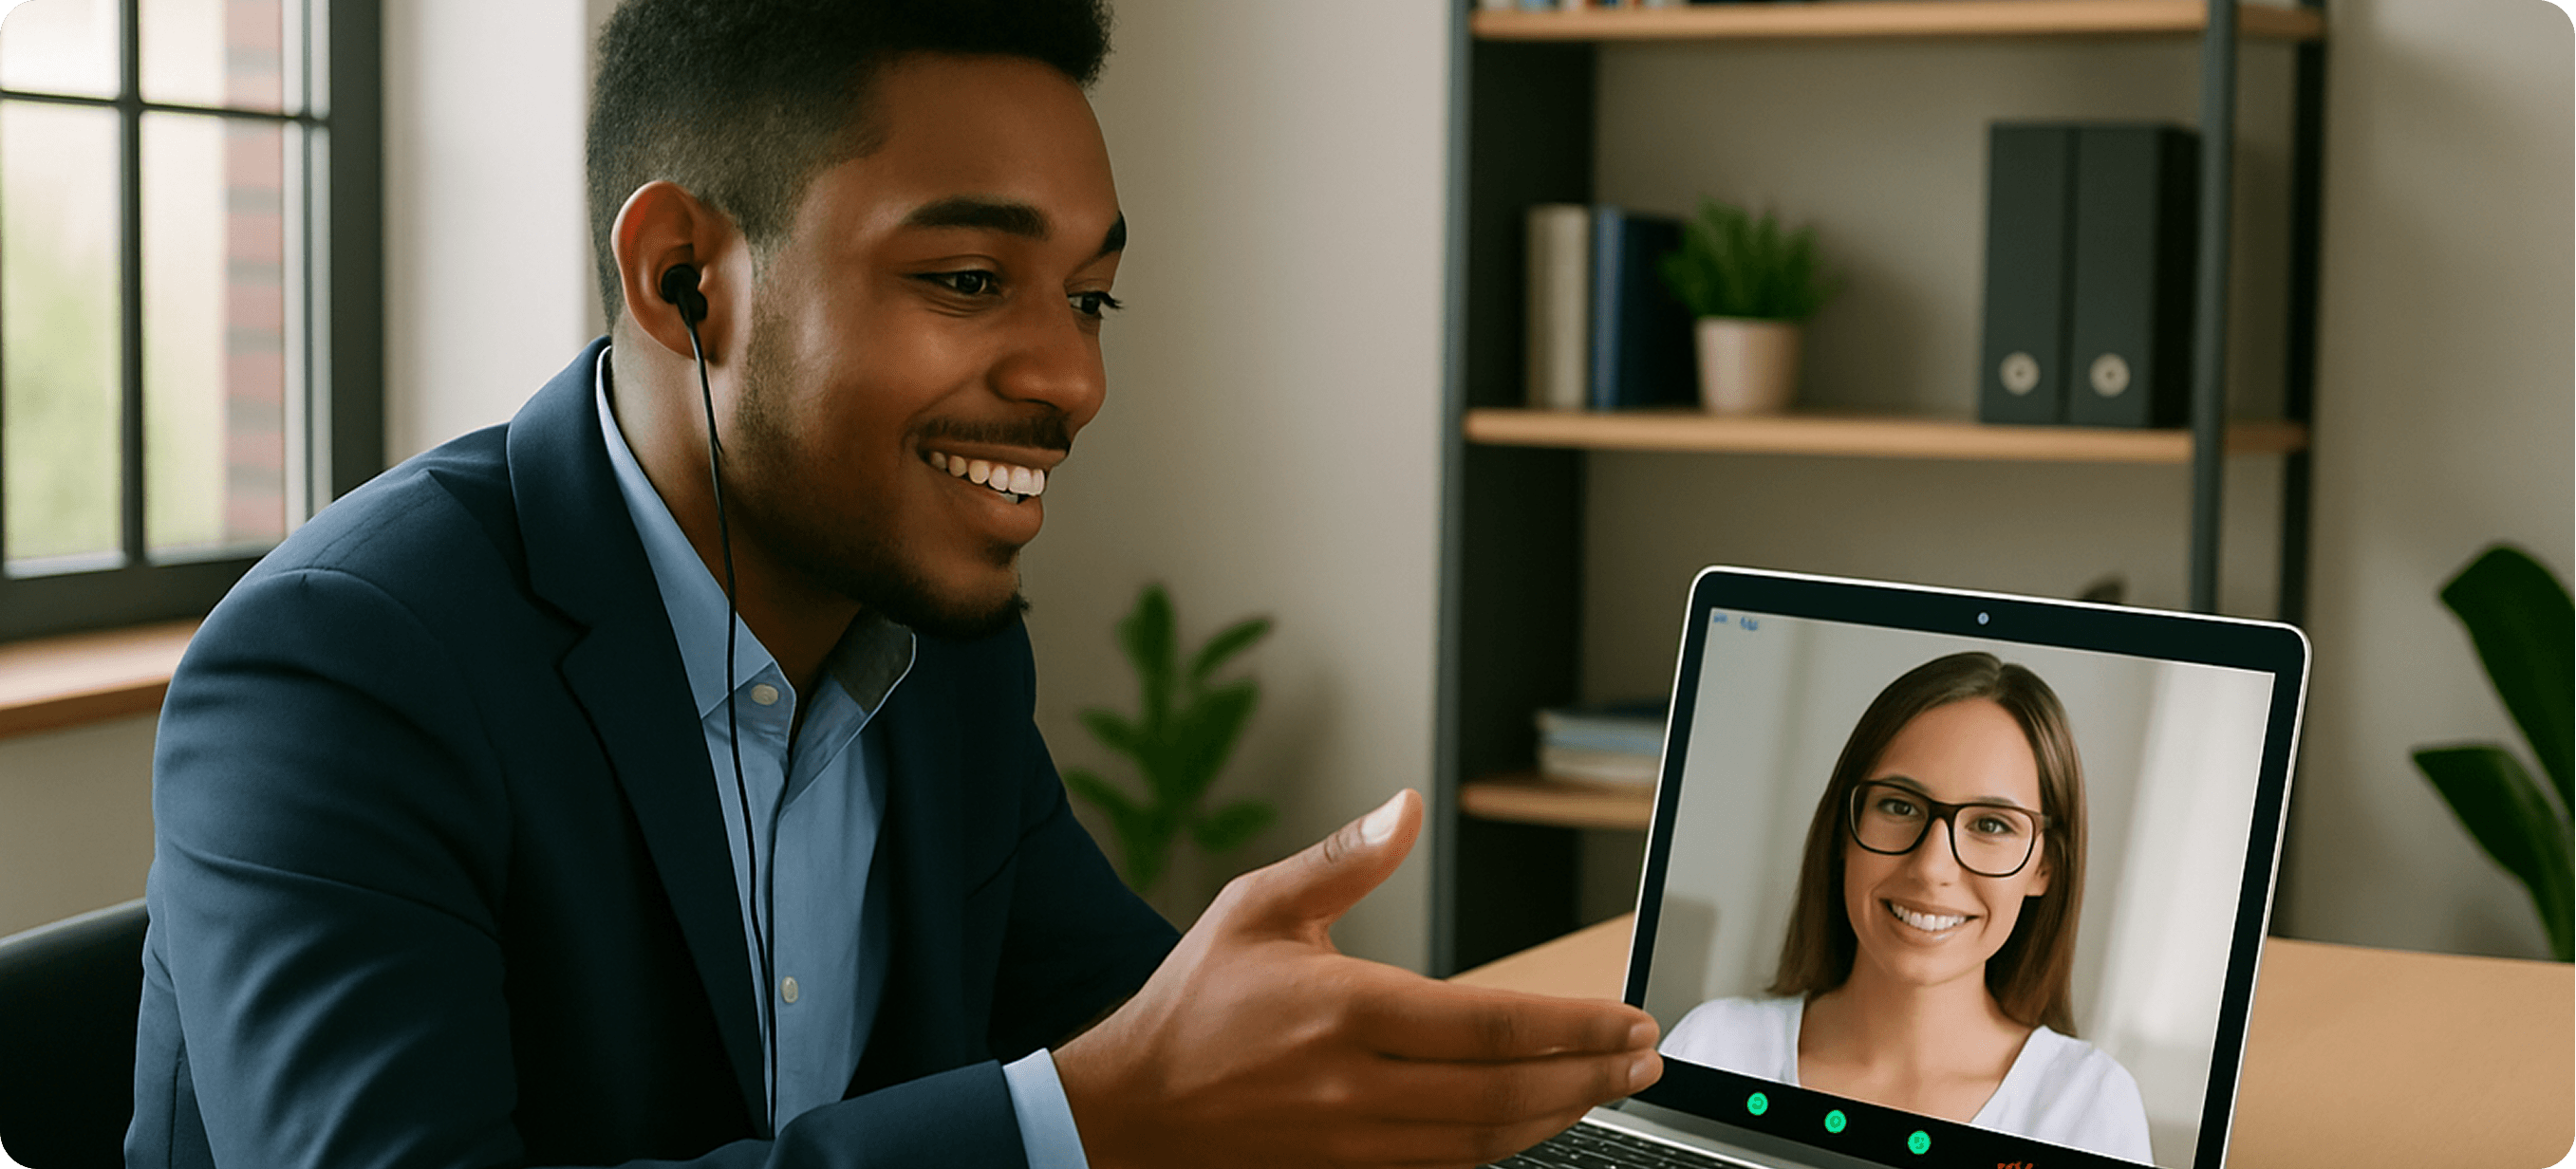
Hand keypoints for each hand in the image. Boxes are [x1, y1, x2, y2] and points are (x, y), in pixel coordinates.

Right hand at [1054, 789, 1661, 1168]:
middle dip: (1589, 1076)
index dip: (1574, 1025)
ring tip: (1606, 1086)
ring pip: (1484, 1143)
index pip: (1490, 1022)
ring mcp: (1352, 1145)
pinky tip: (1530, 1121)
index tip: (1629, 1017)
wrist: (1122, 1115)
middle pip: (1505, 1093)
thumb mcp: (1255, 909)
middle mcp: (1355, 1087)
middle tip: (1644, 1056)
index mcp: (1343, 1010)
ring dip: (1557, 1117)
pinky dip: (1498, 1148)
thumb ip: (1342, 860)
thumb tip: (1406, 808)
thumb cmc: (1191, 1007)